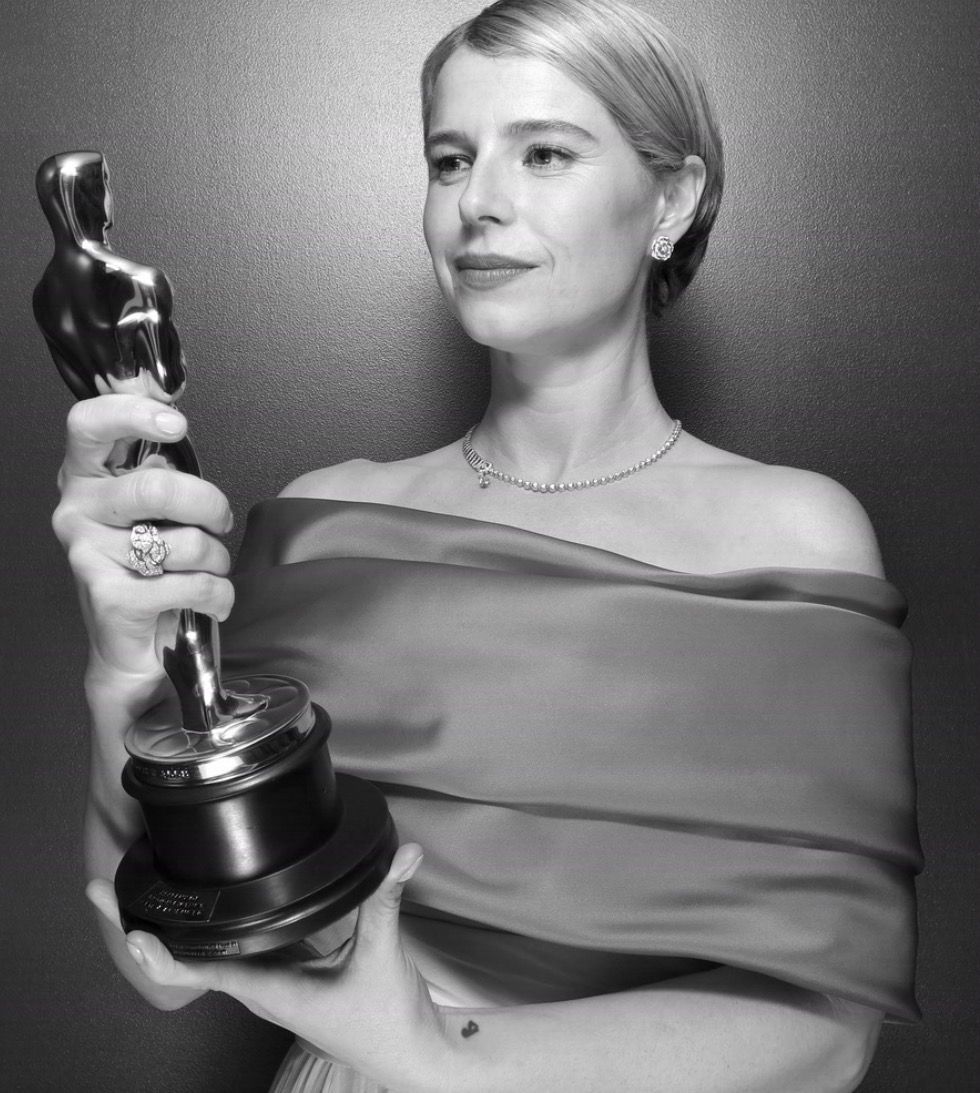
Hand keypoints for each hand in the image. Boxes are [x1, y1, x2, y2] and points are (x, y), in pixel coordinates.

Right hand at [52, 393, 234, 686]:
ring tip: (207, 569)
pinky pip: (192, 585)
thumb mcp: (156, 510)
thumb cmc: (151, 569)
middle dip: (208, 505)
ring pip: (184, 542)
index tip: (176, 423)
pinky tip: (211, 602)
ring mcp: (87, 555)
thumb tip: (173, 418)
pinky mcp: (111, 598)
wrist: (133, 649)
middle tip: (221, 521)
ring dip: (216, 559)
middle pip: (155, 487)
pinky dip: (218, 595)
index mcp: (87, 477)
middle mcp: (77, 511)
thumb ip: (160, 467)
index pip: (89, 425)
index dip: (132, 413)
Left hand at [86, 843, 453, 1092]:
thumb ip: (386, 901)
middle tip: (102, 891)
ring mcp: (268, 986)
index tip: (128, 928)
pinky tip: (203, 905)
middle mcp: (260, 990)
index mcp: (272, 991)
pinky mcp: (284, 978)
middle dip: (142, 929)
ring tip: (137, 892)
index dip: (160, 954)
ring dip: (168, 931)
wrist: (407, 1055)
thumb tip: (403, 854)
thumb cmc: (387, 1019)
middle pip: (185, 963)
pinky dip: (206, 931)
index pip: (202, 972)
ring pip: (205, 959)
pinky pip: (232, 953)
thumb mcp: (384, 956)